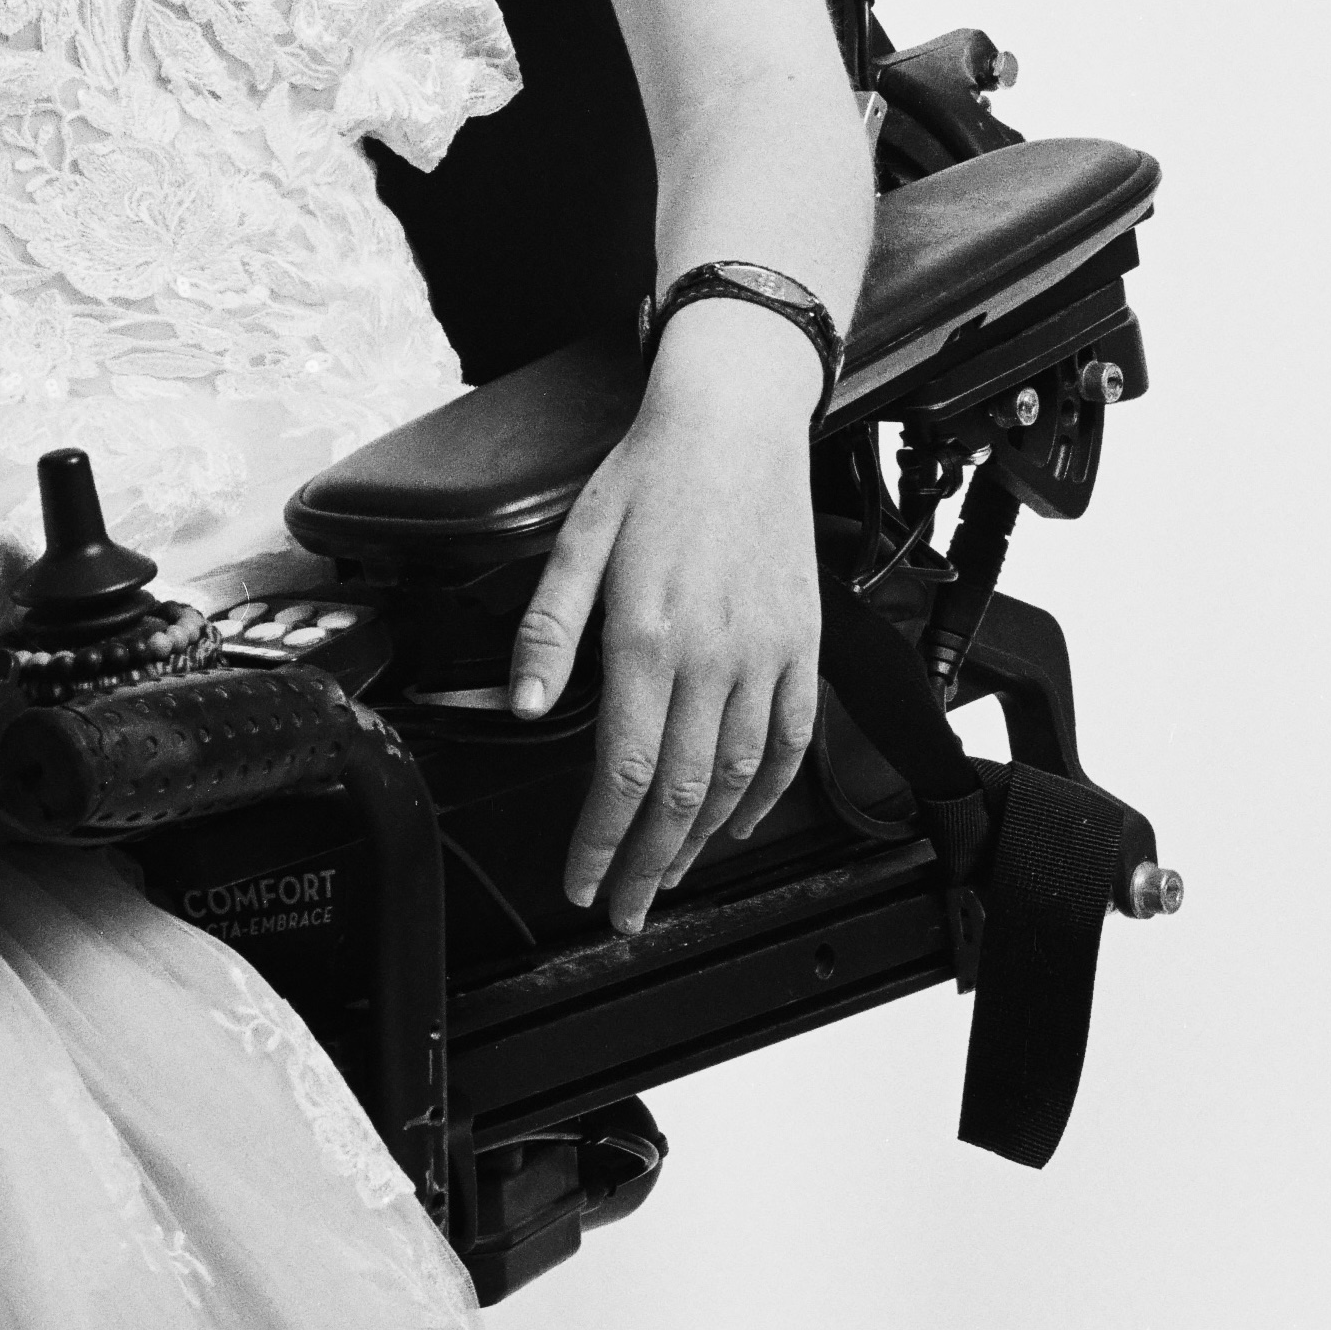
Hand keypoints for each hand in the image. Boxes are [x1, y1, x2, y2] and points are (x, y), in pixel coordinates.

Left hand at [505, 305, 824, 934]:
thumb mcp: (577, 541)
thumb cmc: (652, 475)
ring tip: (668, 876)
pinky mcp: (803, 644)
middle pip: (681, 791)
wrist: (737, 421)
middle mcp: (715, 656)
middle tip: (623, 908)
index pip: (624, 769)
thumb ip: (549, 629)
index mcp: (648, 636)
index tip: (581, 879)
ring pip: (738, 776)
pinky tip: (738, 819)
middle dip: (647, 863)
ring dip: (702, 840)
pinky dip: (767, 792)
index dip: (600, 839)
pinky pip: (792, 738)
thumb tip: (527, 704)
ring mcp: (768, 654)